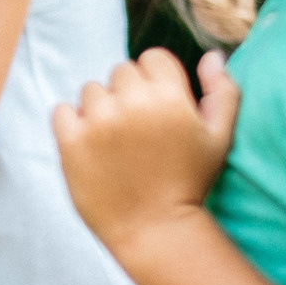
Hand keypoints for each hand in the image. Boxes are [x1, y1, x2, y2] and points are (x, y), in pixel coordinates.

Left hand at [53, 48, 240, 259]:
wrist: (154, 229)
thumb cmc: (190, 182)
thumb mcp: (220, 138)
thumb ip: (222, 91)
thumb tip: (211, 55)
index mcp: (170, 96)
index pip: (152, 58)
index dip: (156, 81)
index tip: (158, 109)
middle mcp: (133, 102)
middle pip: (121, 72)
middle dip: (129, 94)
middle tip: (139, 131)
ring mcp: (99, 120)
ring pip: (92, 90)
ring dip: (101, 108)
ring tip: (117, 143)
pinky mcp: (70, 140)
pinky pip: (63, 110)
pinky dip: (73, 123)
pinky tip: (92, 146)